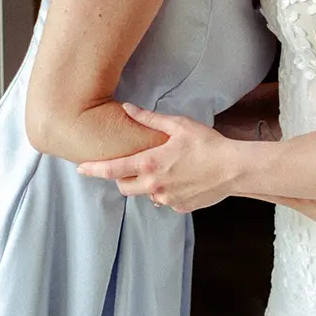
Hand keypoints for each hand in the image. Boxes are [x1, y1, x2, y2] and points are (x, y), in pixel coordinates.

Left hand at [78, 106, 237, 209]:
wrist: (234, 169)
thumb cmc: (208, 144)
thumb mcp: (178, 126)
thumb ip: (149, 119)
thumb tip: (127, 108)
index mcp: (150, 164)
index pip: (112, 169)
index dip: (94, 169)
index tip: (81, 169)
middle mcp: (154, 185)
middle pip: (124, 187)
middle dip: (122, 178)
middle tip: (132, 165)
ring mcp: (167, 199)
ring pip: (145, 194)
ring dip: (147, 184)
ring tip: (166, 169)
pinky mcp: (180, 207)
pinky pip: (165, 200)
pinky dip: (166, 191)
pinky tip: (181, 179)